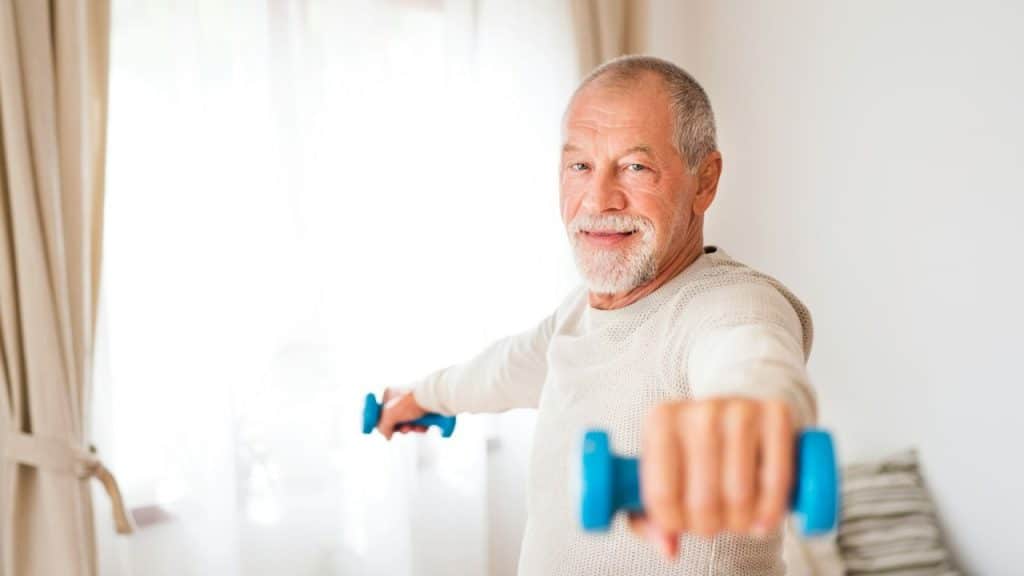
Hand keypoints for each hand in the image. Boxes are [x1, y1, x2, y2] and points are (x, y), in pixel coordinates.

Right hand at [376, 388, 428, 439]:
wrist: (433, 398)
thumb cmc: (410, 402)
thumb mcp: (390, 416)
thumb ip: (383, 427)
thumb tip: (387, 436)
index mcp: (390, 394)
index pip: (382, 412)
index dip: (385, 423)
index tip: (388, 430)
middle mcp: (402, 396)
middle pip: (397, 418)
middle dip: (401, 427)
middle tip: (405, 428)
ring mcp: (414, 401)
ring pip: (410, 421)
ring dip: (412, 428)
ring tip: (416, 427)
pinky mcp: (425, 407)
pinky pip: (420, 421)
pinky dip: (421, 426)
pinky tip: (423, 425)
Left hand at [629, 397, 793, 558]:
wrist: (739, 413)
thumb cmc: (695, 451)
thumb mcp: (663, 474)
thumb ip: (651, 517)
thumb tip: (668, 547)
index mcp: (660, 421)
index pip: (662, 495)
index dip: (674, 524)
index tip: (682, 525)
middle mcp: (699, 411)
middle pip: (702, 501)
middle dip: (709, 527)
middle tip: (713, 523)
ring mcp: (740, 409)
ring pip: (740, 496)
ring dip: (740, 523)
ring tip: (737, 518)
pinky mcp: (777, 414)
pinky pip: (776, 481)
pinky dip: (771, 510)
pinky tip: (762, 518)